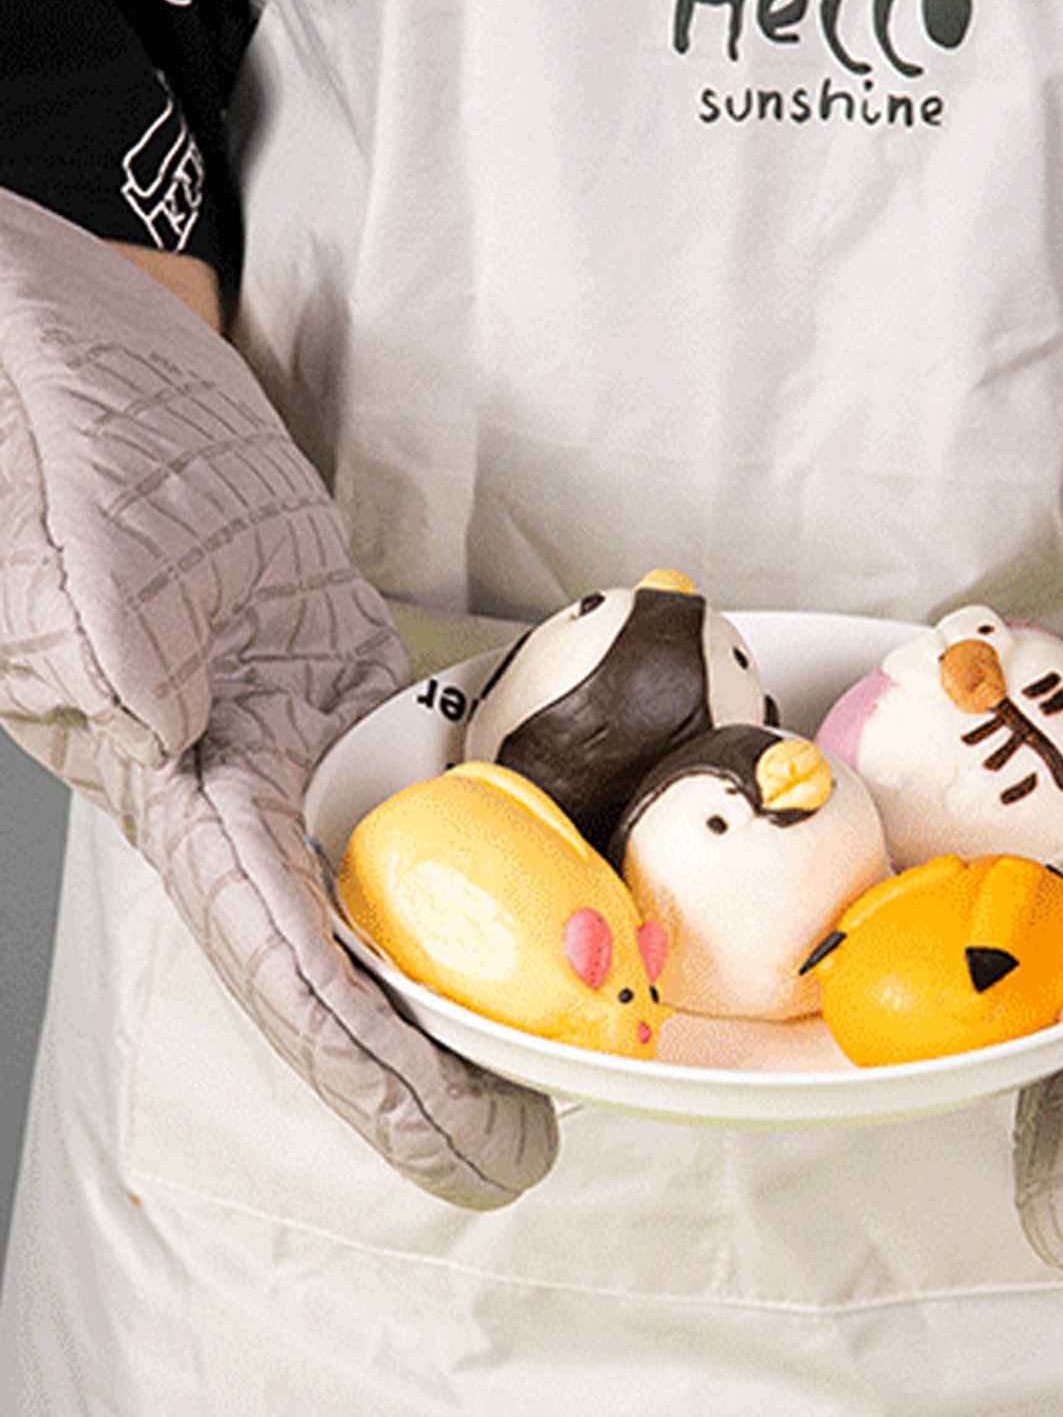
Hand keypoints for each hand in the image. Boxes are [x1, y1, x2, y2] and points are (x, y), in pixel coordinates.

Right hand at [0, 190, 556, 1207]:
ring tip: (586, 1019)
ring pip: (403, 864)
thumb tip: (167, 717)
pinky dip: (505, 808)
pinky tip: (577, 845)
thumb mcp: (61, 512)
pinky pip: (433, 756)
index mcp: (169, 777)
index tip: (477, 1149)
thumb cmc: (39, 413)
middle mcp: (241, 772)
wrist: (62, 335)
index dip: (380, 1068)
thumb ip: (105, 619)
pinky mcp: (338, 655)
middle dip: (452, 1045)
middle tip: (566, 1116)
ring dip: (486, 948)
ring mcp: (299, 716)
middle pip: (360, 943)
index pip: (283, 960)